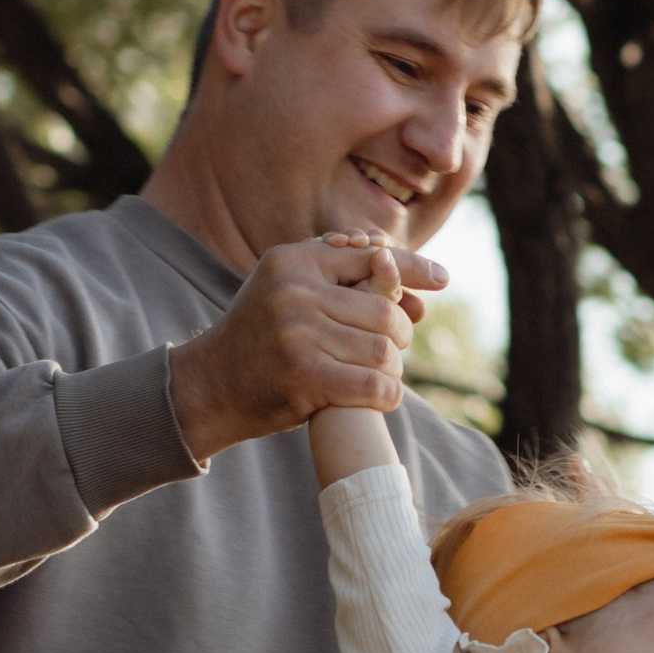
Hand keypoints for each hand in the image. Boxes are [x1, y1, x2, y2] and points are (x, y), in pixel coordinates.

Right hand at [168, 232, 445, 461]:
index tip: (443, 279)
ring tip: (380, 375)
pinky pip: (374, 385)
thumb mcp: (287, 287)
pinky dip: (387, 395)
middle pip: (386, 310)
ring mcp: (298, 333)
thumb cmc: (260, 337)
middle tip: (393, 351)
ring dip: (392, 369)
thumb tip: (390, 255)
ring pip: (384, 350)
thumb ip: (333, 270)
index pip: (372, 258)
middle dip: (400, 335)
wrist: (209, 385)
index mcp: (293, 260)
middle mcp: (295, 291)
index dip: (413, 269)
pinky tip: (382, 397)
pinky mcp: (304, 376)